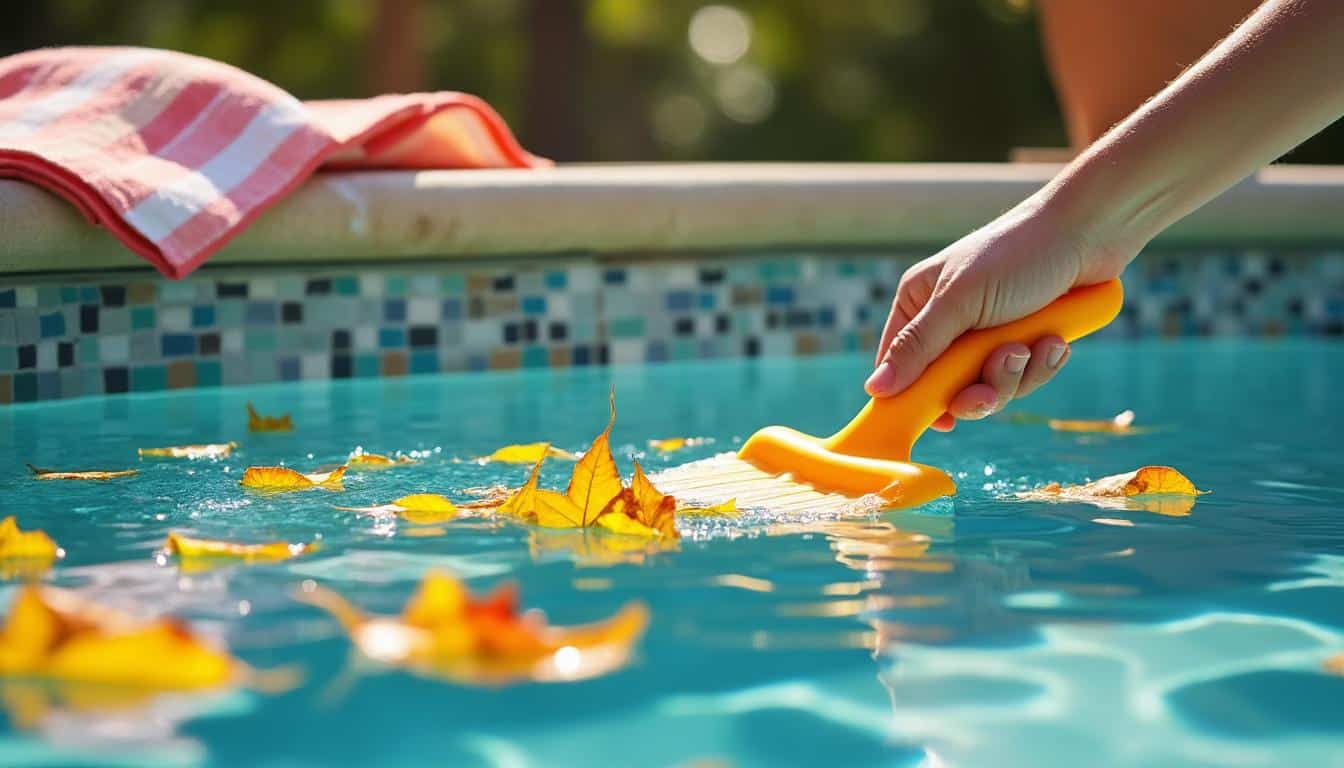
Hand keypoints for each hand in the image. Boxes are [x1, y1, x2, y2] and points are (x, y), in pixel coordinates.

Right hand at [865, 200, 1129, 430]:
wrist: (1089, 234)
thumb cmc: (1017, 254)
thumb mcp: (959, 302)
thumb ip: (917, 347)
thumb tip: (875, 389)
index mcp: (920, 303)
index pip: (897, 363)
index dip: (912, 395)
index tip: (937, 419)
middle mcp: (950, 322)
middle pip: (947, 386)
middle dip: (977, 389)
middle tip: (990, 389)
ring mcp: (988, 334)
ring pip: (990, 387)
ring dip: (1015, 375)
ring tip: (1031, 345)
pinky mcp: (1025, 341)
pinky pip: (1025, 378)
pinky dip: (1041, 364)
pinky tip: (1055, 340)